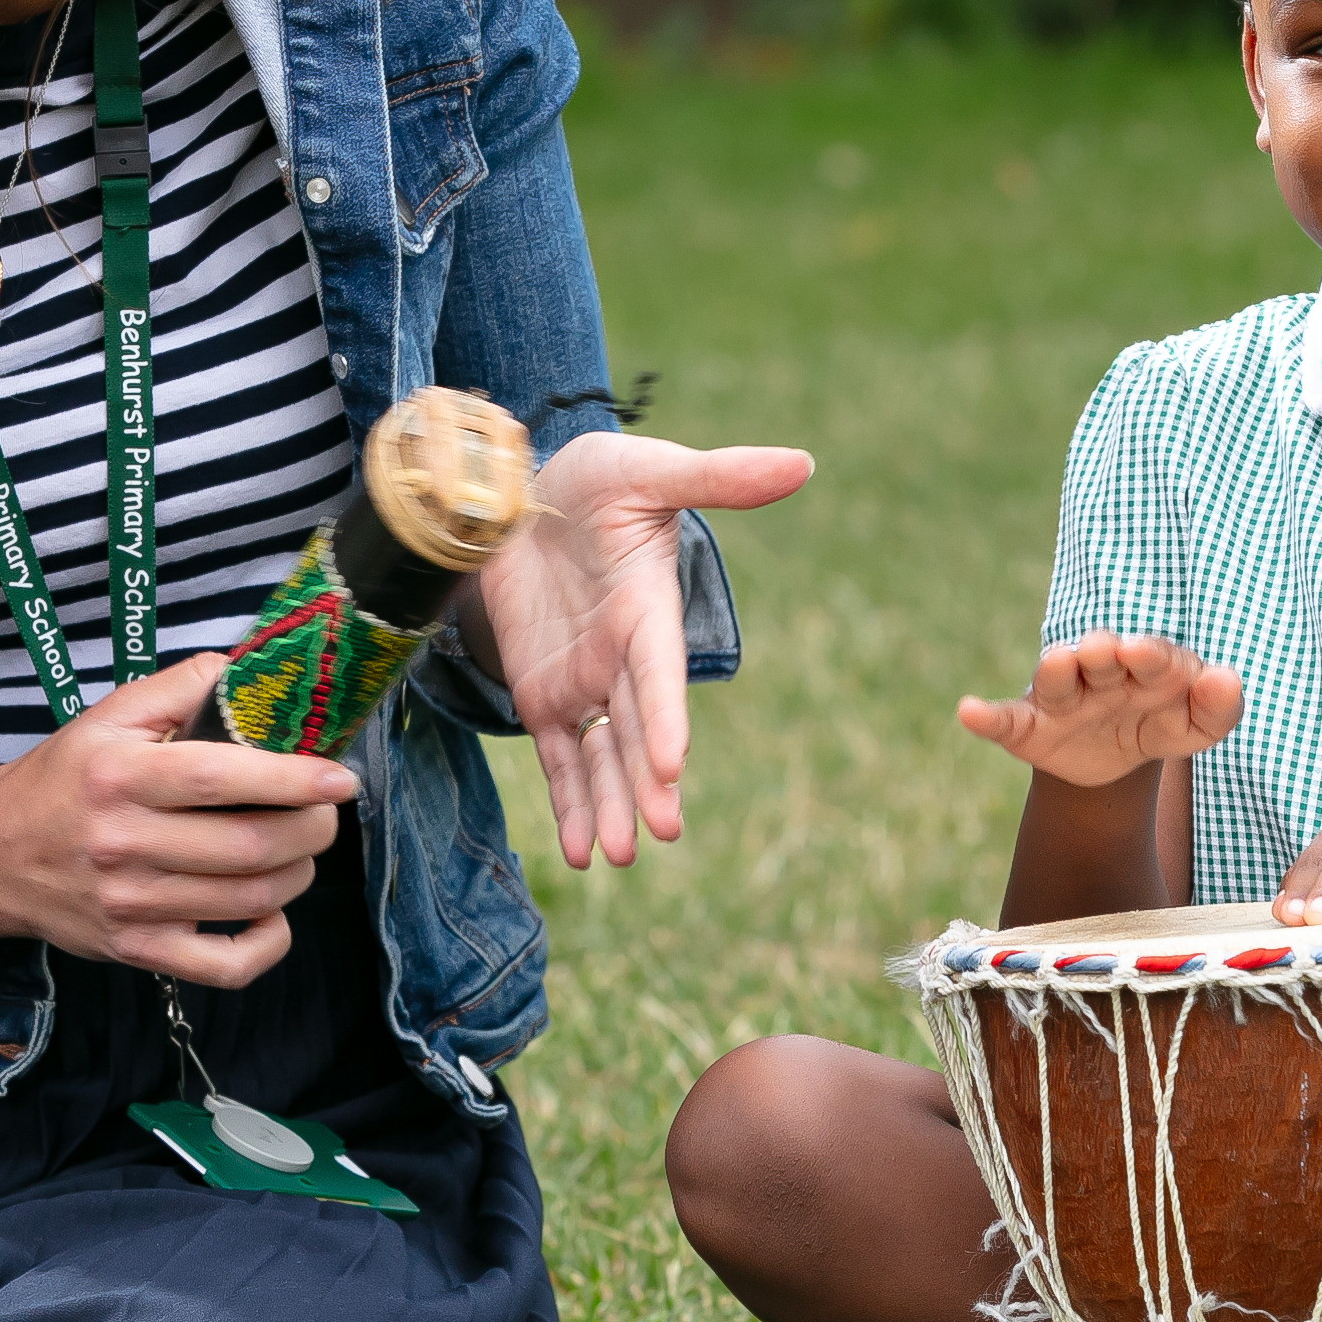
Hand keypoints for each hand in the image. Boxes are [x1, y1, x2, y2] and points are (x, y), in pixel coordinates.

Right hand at [0, 654, 356, 985]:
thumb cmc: (66, 778)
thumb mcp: (111, 715)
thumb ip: (185, 686)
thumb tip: (256, 673)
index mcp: (122, 777)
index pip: (223, 778)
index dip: (294, 778)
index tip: (340, 777)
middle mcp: (124, 844)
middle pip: (250, 845)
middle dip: (311, 828)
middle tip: (324, 810)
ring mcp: (131, 906)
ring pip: (250, 899)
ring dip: (298, 872)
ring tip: (300, 846)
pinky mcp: (137, 951)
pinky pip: (225, 966)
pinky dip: (269, 942)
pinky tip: (271, 911)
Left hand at [476, 428, 816, 869]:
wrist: (520, 493)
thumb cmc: (592, 478)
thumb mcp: (648, 470)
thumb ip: (717, 477)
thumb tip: (801, 463)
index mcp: (648, 611)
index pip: (660, 673)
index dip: (665, 716)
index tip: (671, 763)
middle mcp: (622, 657)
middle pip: (636, 730)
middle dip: (645, 783)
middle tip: (659, 832)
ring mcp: (584, 680)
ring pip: (601, 757)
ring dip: (609, 806)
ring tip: (616, 858)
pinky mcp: (543, 691)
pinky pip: (558, 757)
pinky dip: (570, 801)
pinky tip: (582, 851)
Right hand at [956, 633, 1241, 790]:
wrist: (1113, 759)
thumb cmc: (1158, 726)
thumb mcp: (1192, 728)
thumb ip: (1217, 709)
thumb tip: (1226, 676)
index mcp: (1145, 666)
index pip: (1156, 658)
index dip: (1154, 658)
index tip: (1147, 654)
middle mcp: (1101, 671)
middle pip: (1102, 656)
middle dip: (1104, 652)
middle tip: (1106, 650)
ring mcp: (1062, 698)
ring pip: (1057, 678)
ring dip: (1057, 669)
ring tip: (1057, 663)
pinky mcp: (1029, 727)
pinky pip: (1005, 720)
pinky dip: (986, 717)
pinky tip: (967, 711)